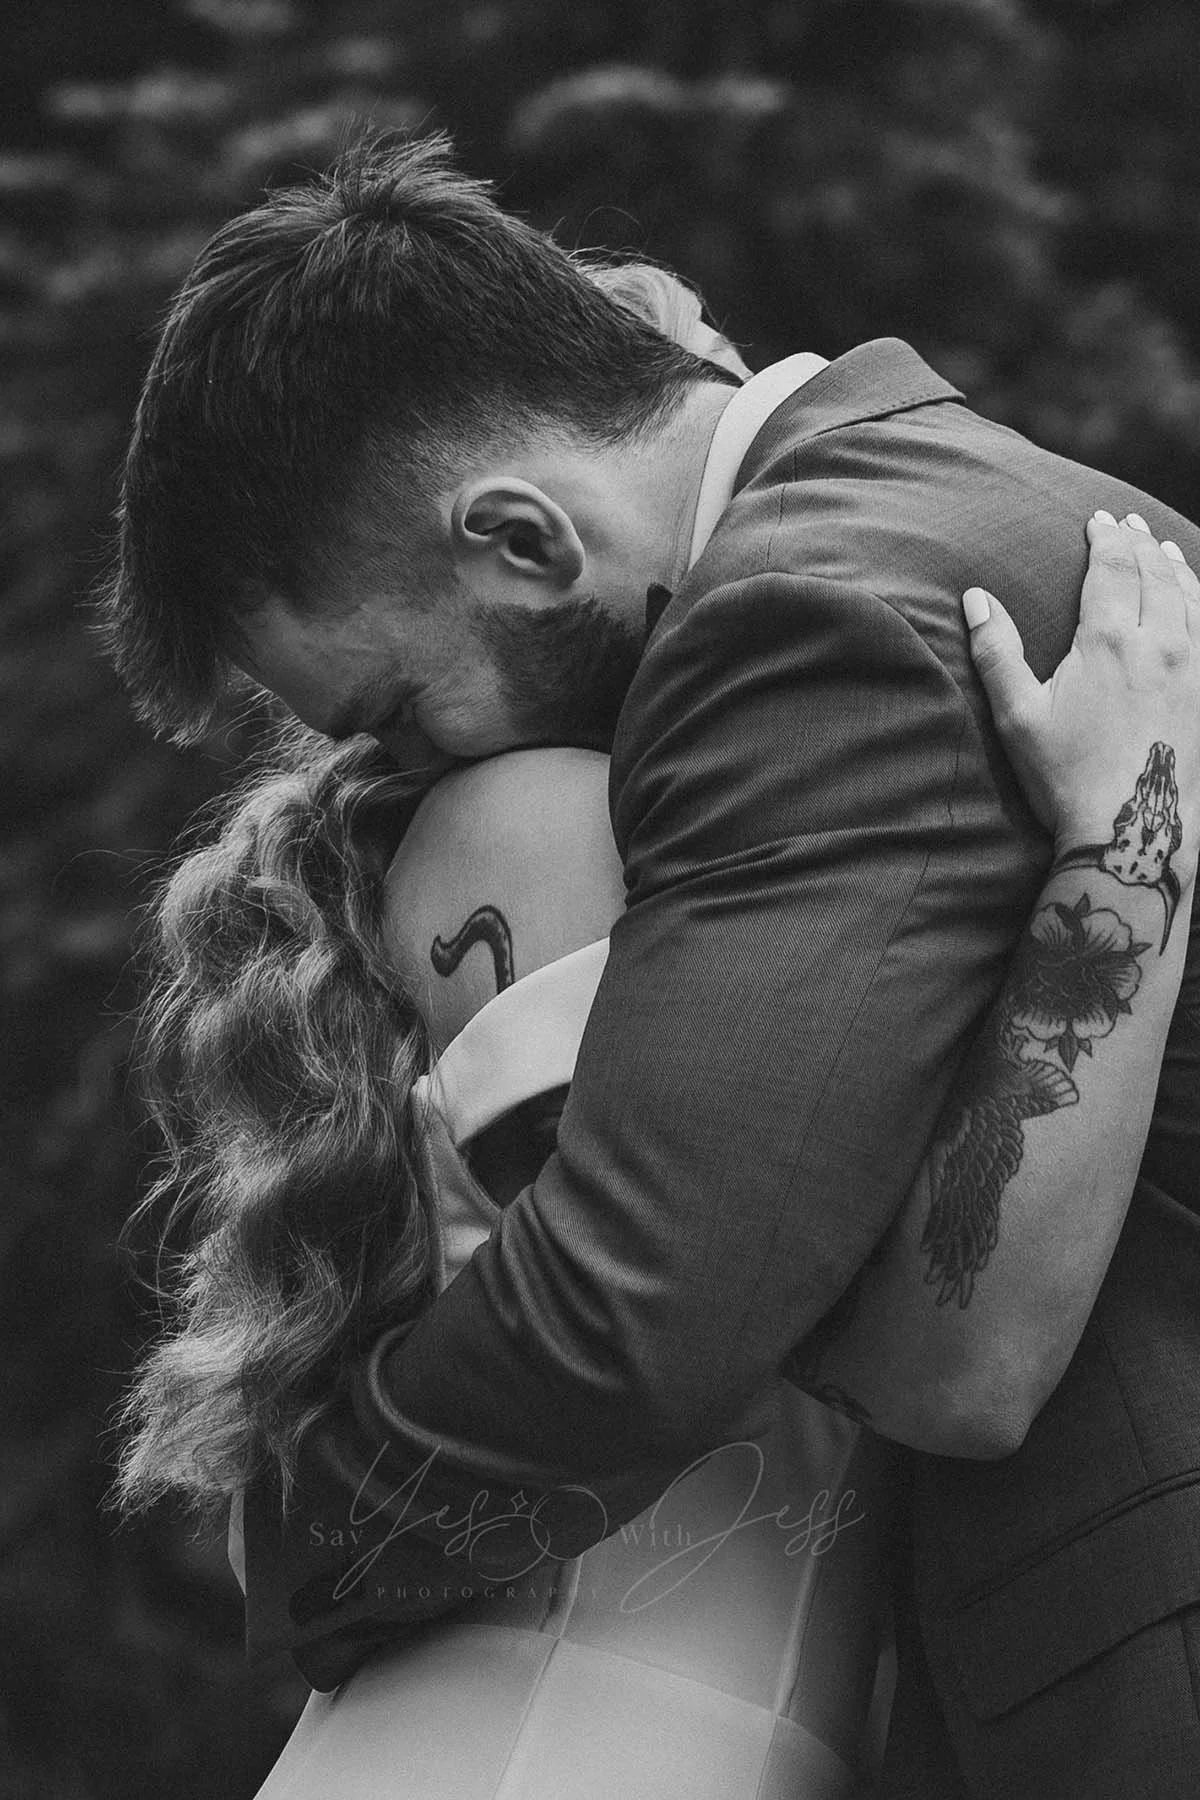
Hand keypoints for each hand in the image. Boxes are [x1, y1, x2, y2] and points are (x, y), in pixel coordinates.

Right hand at [963, 513, 1199, 880]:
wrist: (1131, 832)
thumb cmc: (1066, 778)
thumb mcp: (1018, 717)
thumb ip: (997, 652)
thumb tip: (976, 597)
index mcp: (1108, 643)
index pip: (1112, 568)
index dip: (1105, 539)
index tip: (1097, 521)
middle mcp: (1160, 645)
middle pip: (1155, 574)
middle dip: (1139, 543)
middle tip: (1127, 524)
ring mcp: (1193, 668)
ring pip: (1191, 596)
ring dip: (1175, 565)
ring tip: (1163, 548)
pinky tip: (1194, 600)